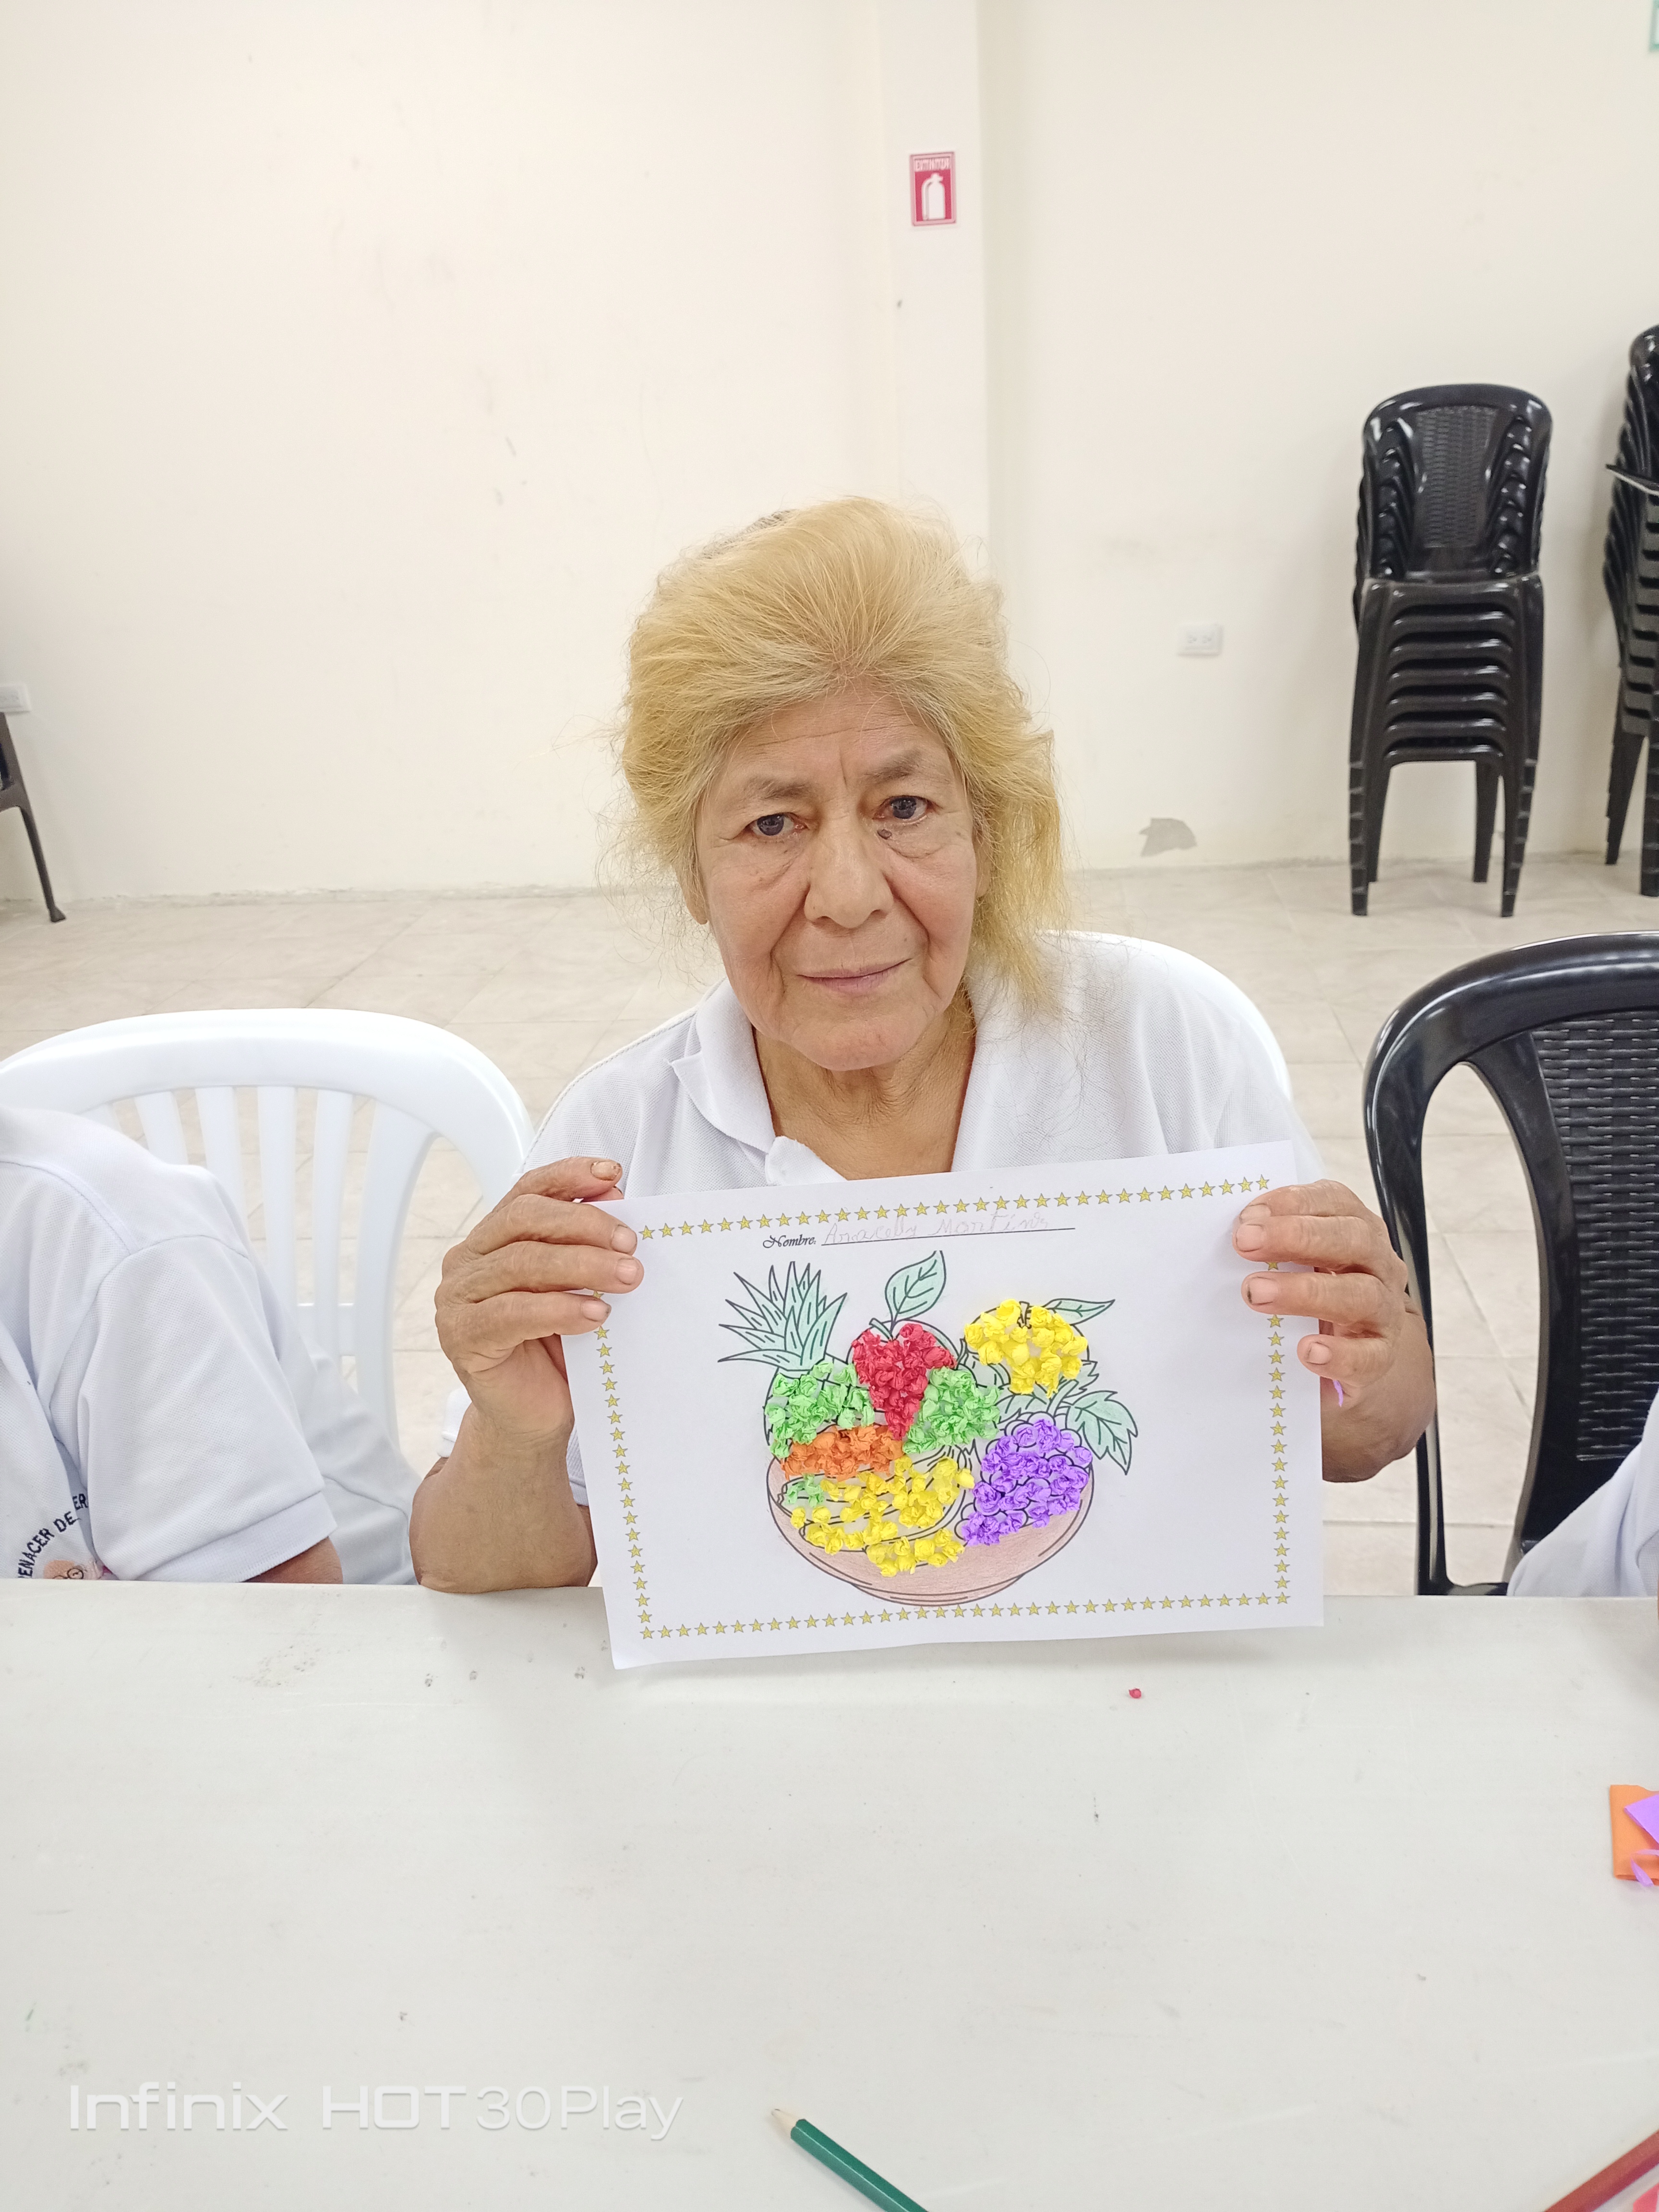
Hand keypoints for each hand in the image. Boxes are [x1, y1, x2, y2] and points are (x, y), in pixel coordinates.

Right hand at [435, 1157, 640, 1446]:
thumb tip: (616, 1198)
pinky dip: (560, 1309)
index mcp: (493, 1238)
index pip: (528, 1191)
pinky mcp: (461, 1337)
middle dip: (584, 1223)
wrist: (535, 1417)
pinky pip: (513, 1312)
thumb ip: (588, 1245)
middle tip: (631, 1242)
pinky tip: (596, 1315)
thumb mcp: (579, 1287)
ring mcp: (458, 1299)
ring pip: (522, 1262)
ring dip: (582, 1265)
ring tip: (628, 1277)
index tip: (614, 1175)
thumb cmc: (559, 1349)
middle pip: (525, 1219)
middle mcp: (468, 1260)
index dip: (570, 1176)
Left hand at [1232, 1179, 1433, 1479]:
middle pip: (1352, 1239)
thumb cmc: (1317, 1292)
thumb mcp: (1300, 1260)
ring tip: (1256, 1294)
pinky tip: (1307, 1351)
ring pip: (1360, 1294)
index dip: (1294, 1202)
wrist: (1355, 1353)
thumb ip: (1273, 1242)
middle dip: (1296, 1237)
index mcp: (1356, 1228)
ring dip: (1305, 1292)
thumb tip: (1230, 1233)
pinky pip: (1367, 1356)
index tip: (1248, 1215)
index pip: (1335, 1201)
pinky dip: (1338, 1354)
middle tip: (1244, 1243)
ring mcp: (1384, 1310)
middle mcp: (1378, 1263)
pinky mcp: (1381, 1355)